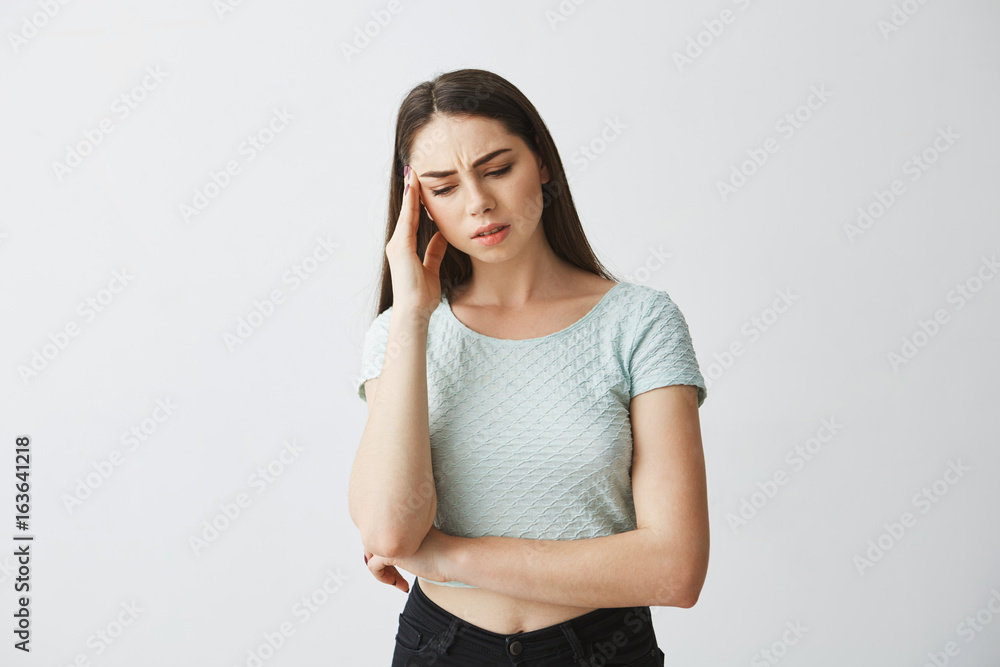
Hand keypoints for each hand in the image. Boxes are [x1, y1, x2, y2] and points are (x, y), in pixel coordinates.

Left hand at [364, 526, 454, 590]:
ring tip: (397, 582)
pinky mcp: (389, 553)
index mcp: (401, 519)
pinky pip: (373, 568)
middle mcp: (393, 525)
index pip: (382, 532)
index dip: (387, 551)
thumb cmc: (445, 553)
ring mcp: (390, 538)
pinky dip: (384, 579)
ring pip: (371, 556)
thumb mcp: (421, 542)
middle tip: (395, 577)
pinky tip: (403, 585)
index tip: (400, 568)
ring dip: (384, 573)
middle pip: (373, 543)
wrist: (454, 557)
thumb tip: (396, 555)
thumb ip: (408, 541)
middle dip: (381, 563)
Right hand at [385, 164, 448, 320]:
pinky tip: (414, 189)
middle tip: (414, 170)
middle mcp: (398, 244)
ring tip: (413, 173)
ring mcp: (397, 245)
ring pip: (406, 212)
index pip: (412, 219)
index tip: (420, 184)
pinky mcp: (400, 248)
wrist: (414, 311)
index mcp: (405, 249)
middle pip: (407, 212)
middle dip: (411, 191)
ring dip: (410, 192)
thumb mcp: (432, 269)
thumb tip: (441, 235)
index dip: (417, 202)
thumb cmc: (422, 296)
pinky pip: (407, 221)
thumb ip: (435, 251)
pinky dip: (410, 204)